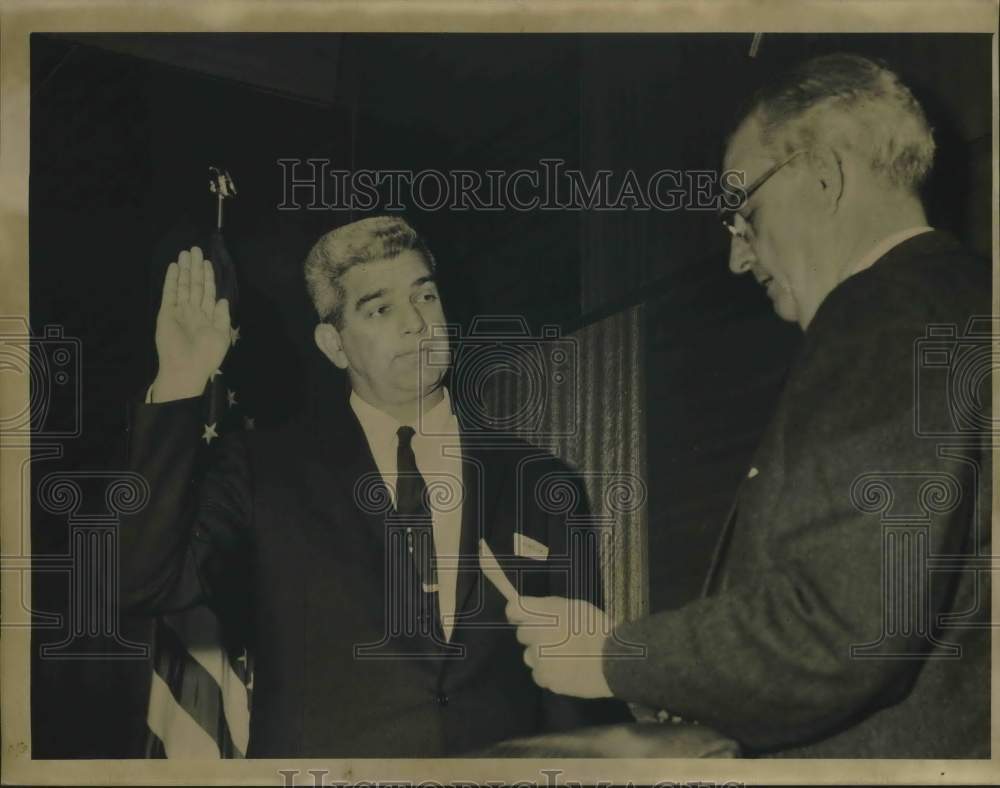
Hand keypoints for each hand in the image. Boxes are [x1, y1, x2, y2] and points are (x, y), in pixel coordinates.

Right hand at [152, 247, 230, 401]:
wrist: (187, 368)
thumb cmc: (207, 355)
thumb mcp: (222, 336)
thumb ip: (222, 317)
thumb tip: (223, 300)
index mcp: (207, 317)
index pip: (208, 292)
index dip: (208, 277)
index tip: (208, 262)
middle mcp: (193, 311)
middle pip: (195, 285)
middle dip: (196, 268)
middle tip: (196, 249)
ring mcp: (179, 311)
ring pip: (183, 286)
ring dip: (184, 270)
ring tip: (185, 253)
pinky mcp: (166, 313)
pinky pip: (170, 293)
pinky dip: (172, 280)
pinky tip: (174, 267)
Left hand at [506, 595, 613, 698]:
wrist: (614, 659)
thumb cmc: (596, 628)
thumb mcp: (573, 606)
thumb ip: (548, 608)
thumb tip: (530, 612)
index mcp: (543, 613)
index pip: (513, 610)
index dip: (517, 614)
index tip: (523, 618)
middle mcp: (535, 634)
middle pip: (522, 634)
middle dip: (534, 635)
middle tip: (555, 638)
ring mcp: (539, 659)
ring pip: (530, 656)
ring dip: (541, 656)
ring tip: (564, 657)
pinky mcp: (545, 679)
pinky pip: (540, 675)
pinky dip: (549, 673)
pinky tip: (567, 670)